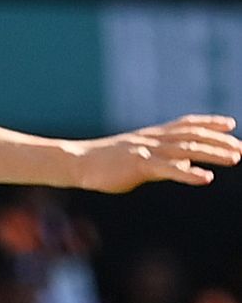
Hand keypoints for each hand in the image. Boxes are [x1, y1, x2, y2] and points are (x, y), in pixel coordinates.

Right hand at [70, 115, 236, 192]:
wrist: (77, 162)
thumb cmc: (103, 163)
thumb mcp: (136, 157)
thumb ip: (161, 158)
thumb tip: (183, 163)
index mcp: (152, 135)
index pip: (186, 124)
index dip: (209, 123)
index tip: (230, 125)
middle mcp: (153, 139)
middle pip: (193, 136)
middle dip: (220, 141)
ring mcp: (147, 150)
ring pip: (187, 149)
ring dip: (213, 153)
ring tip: (235, 159)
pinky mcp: (139, 165)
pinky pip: (168, 168)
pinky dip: (188, 172)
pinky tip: (205, 178)